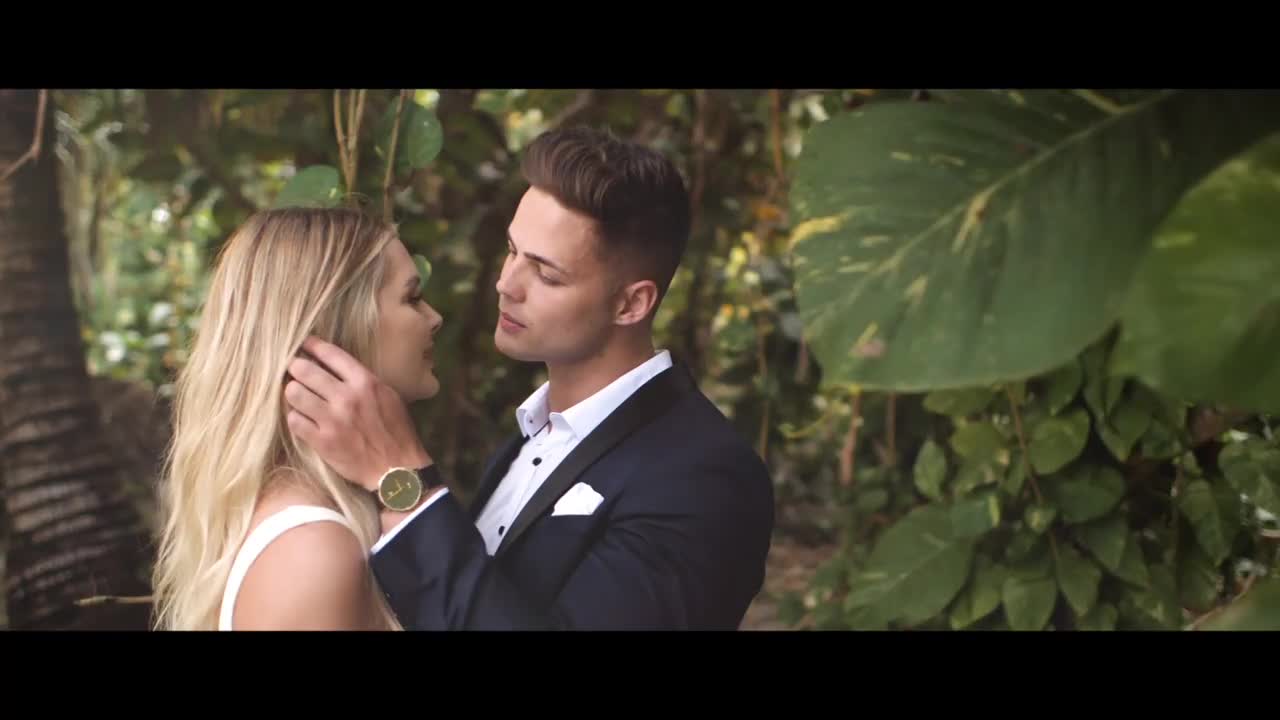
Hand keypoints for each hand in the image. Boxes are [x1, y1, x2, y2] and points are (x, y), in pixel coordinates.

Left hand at [284, 336, 431, 491]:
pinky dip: (295, 418)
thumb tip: (338, 367)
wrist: (397, 470)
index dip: (313, 345)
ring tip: (297, 395)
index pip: (331, 354)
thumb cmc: (396, 432)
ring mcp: (332, 419)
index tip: (304, 345)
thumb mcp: (389, 397)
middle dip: (296, 368)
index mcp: (366, 382)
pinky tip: (301, 419)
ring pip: (294, 393)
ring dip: (293, 392)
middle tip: (295, 371)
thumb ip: (364, 381)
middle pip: (305, 370)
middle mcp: (347, 397)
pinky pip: (294, 420)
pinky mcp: (322, 441)